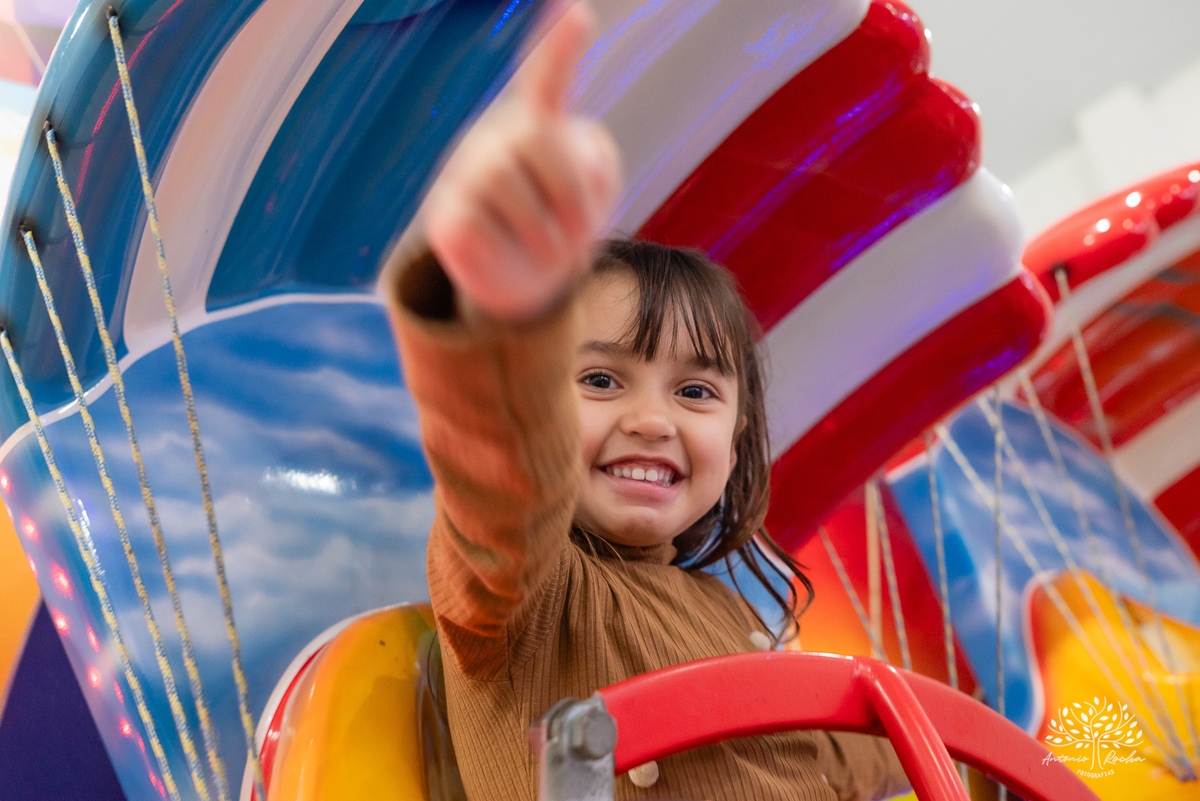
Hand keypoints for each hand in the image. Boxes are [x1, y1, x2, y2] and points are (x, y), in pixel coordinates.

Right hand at [420, 0, 620, 320]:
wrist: (526, 281)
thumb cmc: (562, 226)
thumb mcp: (594, 198)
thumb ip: (595, 169)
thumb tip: (570, 163)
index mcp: (536, 125)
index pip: (545, 79)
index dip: (559, 47)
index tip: (575, 10)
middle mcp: (494, 139)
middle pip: (536, 137)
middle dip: (570, 189)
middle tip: (582, 230)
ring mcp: (463, 174)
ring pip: (506, 185)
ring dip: (546, 231)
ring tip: (548, 246)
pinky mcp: (444, 217)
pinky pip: (481, 228)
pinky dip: (508, 252)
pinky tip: (507, 252)